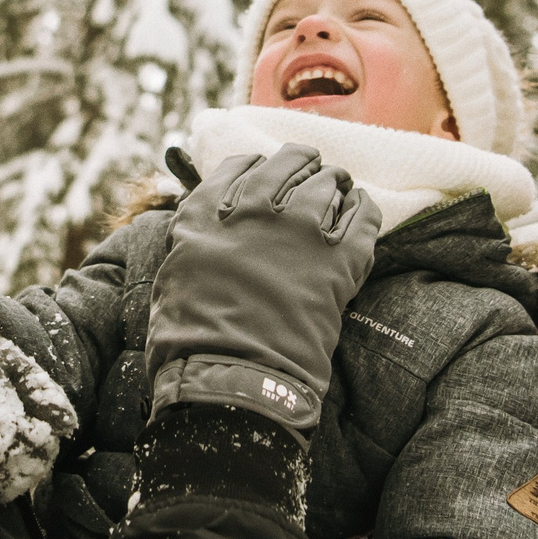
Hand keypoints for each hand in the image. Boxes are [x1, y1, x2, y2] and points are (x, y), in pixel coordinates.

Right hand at [145, 145, 379, 433]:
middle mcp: (254, 211)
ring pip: (328, 184)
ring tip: (340, 185)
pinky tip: (362, 206)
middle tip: (311, 164)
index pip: (238, 167)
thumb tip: (205, 229)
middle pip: (287, 164)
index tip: (263, 169)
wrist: (233, 377)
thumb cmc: (192, 339)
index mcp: (207, 215)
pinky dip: (364, 208)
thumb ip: (193, 240)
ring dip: (334, 182)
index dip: (255, 166)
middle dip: (302, 161)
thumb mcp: (173, 276)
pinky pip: (362, 217)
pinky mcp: (339, 260)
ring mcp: (300, 231)